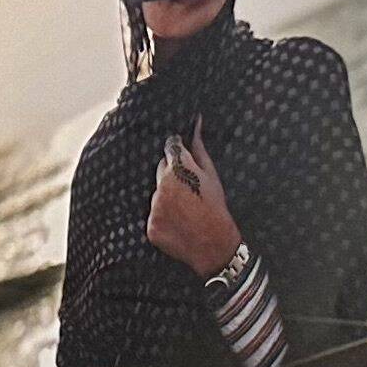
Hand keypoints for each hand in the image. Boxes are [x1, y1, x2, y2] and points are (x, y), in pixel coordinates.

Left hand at [145, 129, 241, 275]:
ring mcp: (155, 207)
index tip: (181, 157)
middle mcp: (162, 186)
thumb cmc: (216, 206)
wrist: (213, 244)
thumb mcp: (212, 175)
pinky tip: (179, 222)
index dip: (176, 151)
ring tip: (186, 209)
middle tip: (189, 188)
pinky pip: (153, 215)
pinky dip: (163, 217)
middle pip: (160, 170)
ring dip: (166, 197)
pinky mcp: (150, 225)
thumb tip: (197, 122)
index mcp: (179, 169)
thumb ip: (199, 148)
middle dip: (171, 174)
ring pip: (156, 194)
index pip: (170, 148)